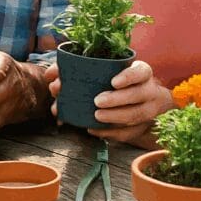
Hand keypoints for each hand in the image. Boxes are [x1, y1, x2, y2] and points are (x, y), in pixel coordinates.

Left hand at [47, 60, 170, 147]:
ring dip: (114, 117)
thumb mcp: (104, 67)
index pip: (141, 72)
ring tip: (96, 116)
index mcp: (142, 72)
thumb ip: (77, 67)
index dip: (128, 77)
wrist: (142, 96)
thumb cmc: (114, 77)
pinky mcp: (140, 126)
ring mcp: (148, 110)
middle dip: (117, 100)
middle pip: (138, 96)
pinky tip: (93, 130)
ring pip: (136, 116)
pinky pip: (128, 133)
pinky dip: (110, 133)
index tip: (113, 82)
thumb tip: (51, 75)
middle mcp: (149, 90)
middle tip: (97, 102)